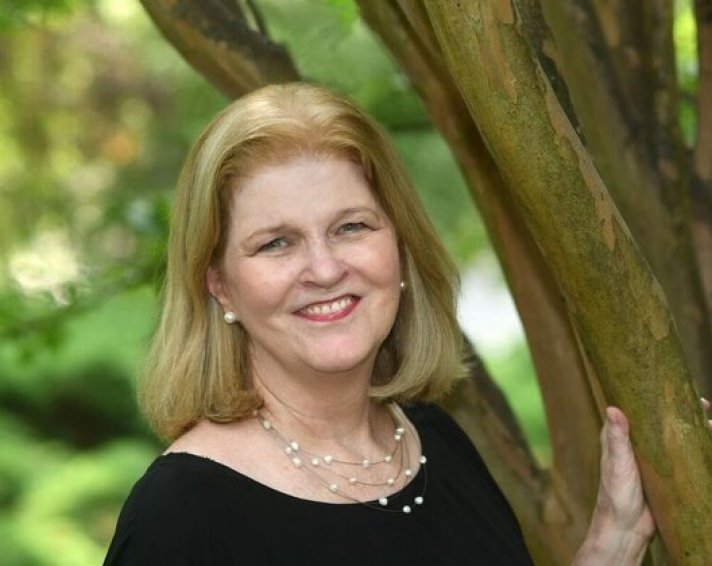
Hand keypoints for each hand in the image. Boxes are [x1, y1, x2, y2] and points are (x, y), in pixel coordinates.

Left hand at [573, 399, 710, 564]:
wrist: (625, 527)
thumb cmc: (615, 493)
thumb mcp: (616, 461)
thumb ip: (617, 437)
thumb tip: (613, 408)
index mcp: (622, 436)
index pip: (640, 409)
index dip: (657, 397)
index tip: (678, 389)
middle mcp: (638, 445)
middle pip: (663, 423)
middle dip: (684, 413)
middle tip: (705, 406)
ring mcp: (653, 460)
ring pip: (676, 439)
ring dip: (694, 431)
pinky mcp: (666, 476)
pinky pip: (684, 459)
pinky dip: (698, 451)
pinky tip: (710, 446)